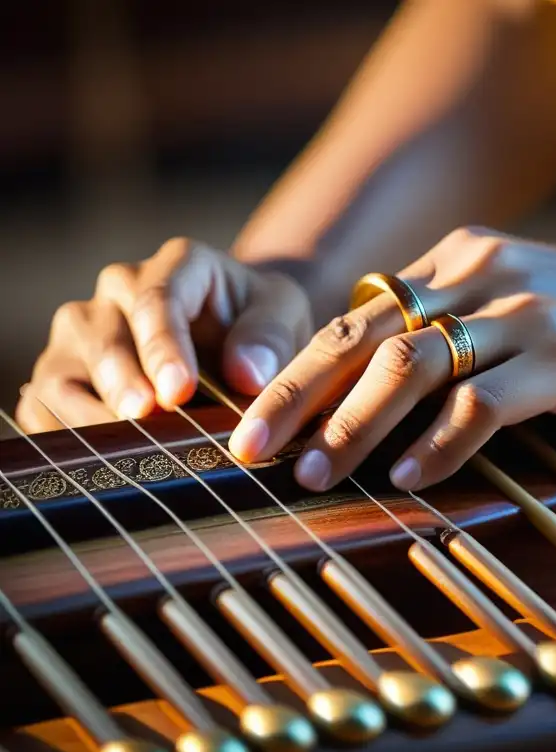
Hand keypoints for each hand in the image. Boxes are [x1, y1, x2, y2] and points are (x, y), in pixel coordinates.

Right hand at [16, 238, 312, 431]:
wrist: (243, 332)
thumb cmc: (262, 323)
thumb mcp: (284, 315)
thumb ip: (270, 337)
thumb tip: (247, 374)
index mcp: (177, 265)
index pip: (157, 299)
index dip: (162, 347)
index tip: (178, 390)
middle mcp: (120, 290)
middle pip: (100, 335)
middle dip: (122, 381)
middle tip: (146, 418)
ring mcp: (87, 330)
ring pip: (63, 370)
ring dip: (88, 413)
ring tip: (124, 447)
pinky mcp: (69, 371)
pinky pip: (46, 403)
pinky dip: (64, 431)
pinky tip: (98, 456)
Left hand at [229, 227, 555, 491]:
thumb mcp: (527, 303)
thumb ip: (461, 325)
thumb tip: (387, 383)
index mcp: (464, 260)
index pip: (359, 315)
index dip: (300, 369)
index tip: (256, 418)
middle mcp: (484, 275)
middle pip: (364, 337)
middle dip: (297, 397)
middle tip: (248, 450)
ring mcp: (526, 313)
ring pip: (412, 369)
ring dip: (354, 427)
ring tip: (316, 475)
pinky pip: (483, 405)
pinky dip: (440, 445)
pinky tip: (411, 479)